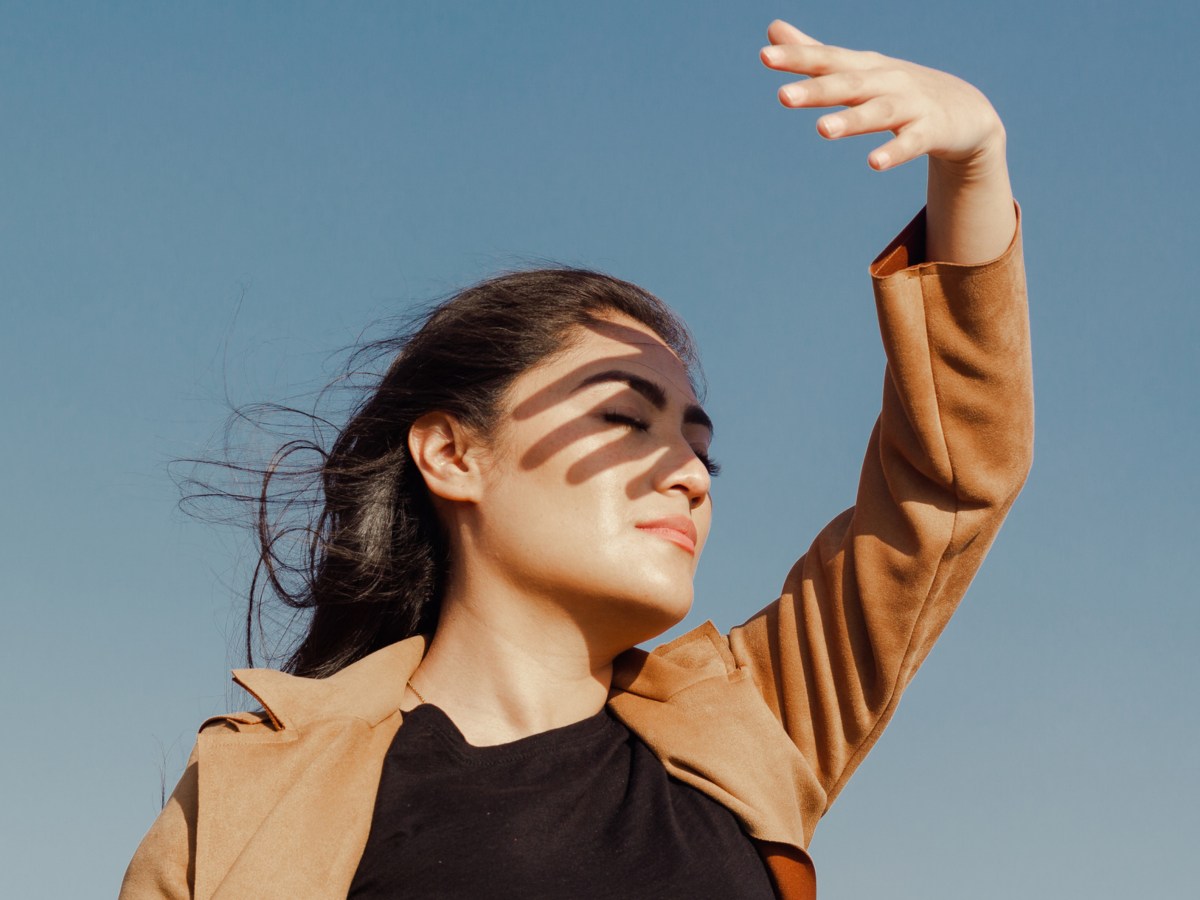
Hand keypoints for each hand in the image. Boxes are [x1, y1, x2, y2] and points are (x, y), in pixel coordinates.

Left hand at [760, 20, 1005, 176]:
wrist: (967, 112)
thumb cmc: (901, 90)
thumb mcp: (858, 70)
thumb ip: (815, 54)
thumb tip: (772, 31)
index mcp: (865, 68)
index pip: (827, 60)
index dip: (797, 57)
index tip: (765, 55)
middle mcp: (887, 81)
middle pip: (848, 85)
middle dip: (817, 90)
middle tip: (783, 96)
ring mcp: (911, 105)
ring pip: (879, 112)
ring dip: (852, 120)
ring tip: (823, 130)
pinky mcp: (932, 131)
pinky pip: (912, 143)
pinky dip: (894, 152)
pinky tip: (874, 163)